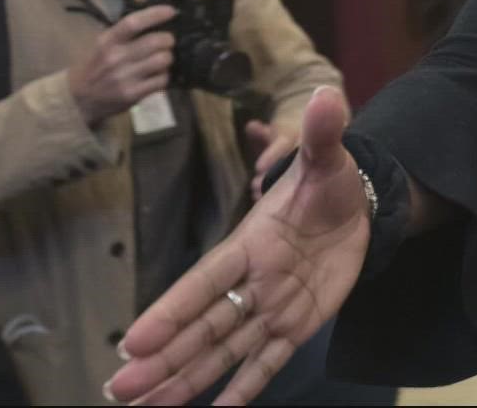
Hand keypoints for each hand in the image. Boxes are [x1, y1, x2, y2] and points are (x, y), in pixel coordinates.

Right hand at [66, 4, 177, 125]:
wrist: (78, 100)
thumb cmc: (94, 66)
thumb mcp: (103, 42)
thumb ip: (125, 21)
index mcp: (107, 41)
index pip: (133, 23)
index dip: (155, 14)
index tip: (171, 11)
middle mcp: (115, 58)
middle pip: (155, 42)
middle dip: (168, 39)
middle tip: (167, 41)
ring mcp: (124, 77)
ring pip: (163, 61)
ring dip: (168, 58)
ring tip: (162, 59)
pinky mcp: (132, 94)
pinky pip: (162, 80)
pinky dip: (165, 76)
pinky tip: (158, 75)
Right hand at [109, 88, 367, 405]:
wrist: (356, 206)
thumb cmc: (329, 181)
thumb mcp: (328, 158)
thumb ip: (321, 135)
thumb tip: (329, 98)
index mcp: (250, 243)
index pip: (204, 281)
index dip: (171, 310)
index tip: (133, 340)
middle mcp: (251, 282)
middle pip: (201, 327)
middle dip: (163, 359)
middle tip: (120, 391)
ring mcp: (270, 307)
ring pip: (223, 351)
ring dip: (186, 379)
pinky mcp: (295, 325)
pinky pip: (267, 362)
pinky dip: (244, 389)